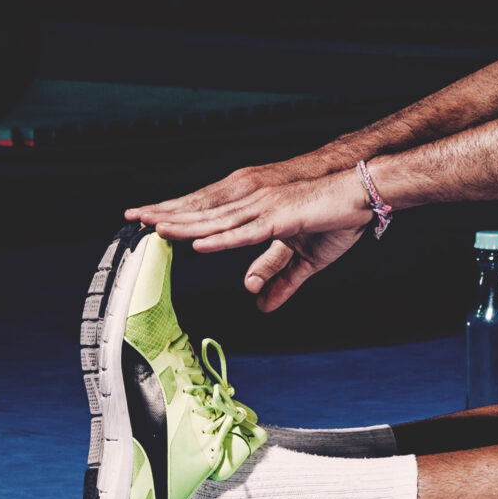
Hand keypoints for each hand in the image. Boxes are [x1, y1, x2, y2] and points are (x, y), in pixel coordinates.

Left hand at [129, 169, 375, 311]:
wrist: (364, 197)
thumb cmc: (336, 220)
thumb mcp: (304, 261)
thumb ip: (279, 280)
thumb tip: (259, 301)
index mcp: (255, 210)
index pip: (209, 214)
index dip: (179, 217)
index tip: (150, 221)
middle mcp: (254, 204)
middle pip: (203, 213)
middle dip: (167, 216)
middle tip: (133, 218)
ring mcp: (265, 209)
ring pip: (216, 221)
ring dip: (185, 225)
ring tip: (155, 228)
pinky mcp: (281, 219)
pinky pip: (245, 233)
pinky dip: (221, 239)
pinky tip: (199, 243)